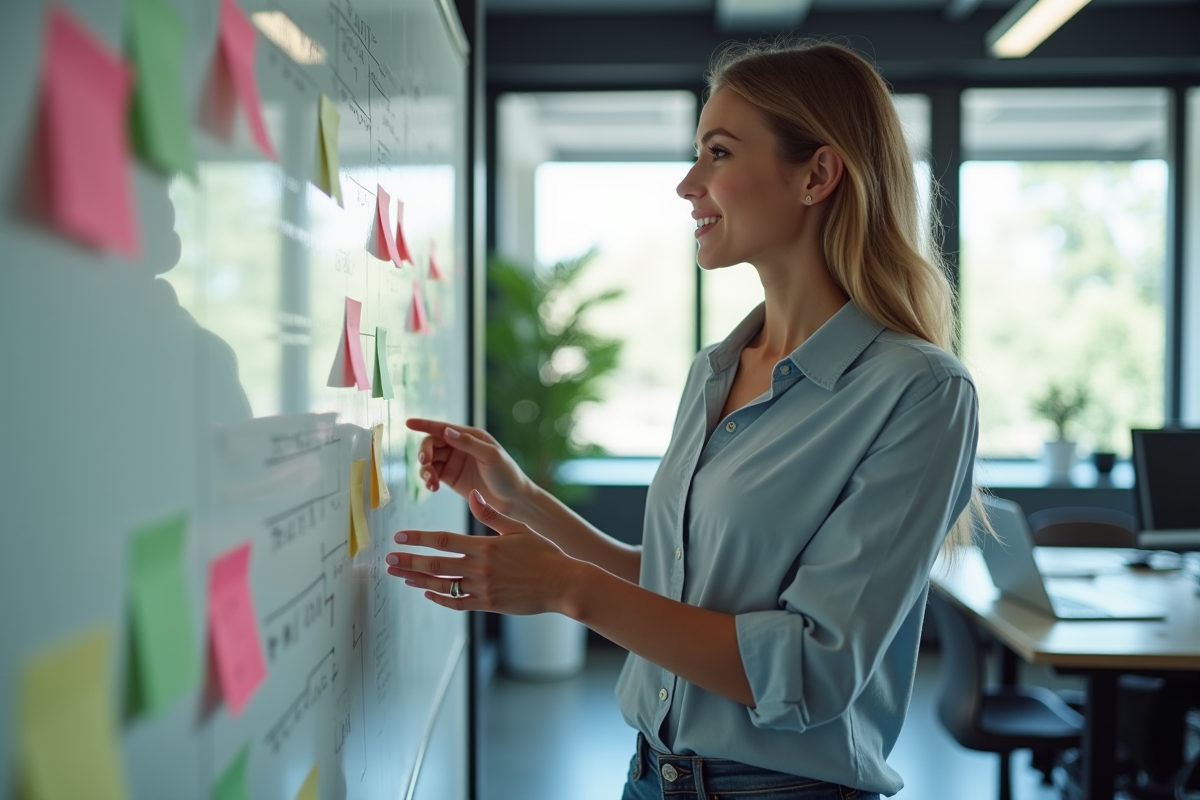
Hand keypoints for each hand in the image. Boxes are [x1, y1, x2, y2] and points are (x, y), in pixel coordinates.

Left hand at [384, 490, 575, 615]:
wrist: (561, 584)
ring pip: (442, 584)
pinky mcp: (488, 604)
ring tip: (398, 575)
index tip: (399, 537)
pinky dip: (440, 598)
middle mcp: (479, 567)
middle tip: (388, 559)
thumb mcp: (517, 528)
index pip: (443, 540)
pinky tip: (426, 592)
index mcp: (485, 546)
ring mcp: (482, 588)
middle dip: (409, 560)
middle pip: (435, 563)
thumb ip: (490, 514)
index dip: (418, 538)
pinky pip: (458, 602)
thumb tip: (473, 494)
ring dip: (417, 579)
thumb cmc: (543, 554)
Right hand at [406, 418, 531, 515]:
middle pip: (432, 444)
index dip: (425, 425)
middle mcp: (459, 446)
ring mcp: (453, 462)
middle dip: (424, 452)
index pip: (443, 428)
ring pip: (429, 461)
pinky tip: (432, 487)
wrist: (514, 500)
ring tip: (432, 482)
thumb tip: (446, 431)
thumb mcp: (491, 456)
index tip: (408, 423)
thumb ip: (468, 443)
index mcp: (470, 436)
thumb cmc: (507, 474)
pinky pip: (432, 475)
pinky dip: (428, 480)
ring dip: (425, 470)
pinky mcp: (450, 478)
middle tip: (424, 462)